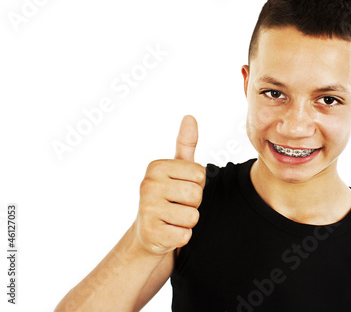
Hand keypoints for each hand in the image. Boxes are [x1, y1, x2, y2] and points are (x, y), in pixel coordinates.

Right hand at [134, 115, 205, 254]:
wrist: (148, 232)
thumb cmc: (168, 197)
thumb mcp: (177, 169)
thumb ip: (186, 144)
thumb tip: (190, 117)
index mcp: (156, 167)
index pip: (199, 174)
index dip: (197, 185)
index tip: (182, 188)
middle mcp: (147, 185)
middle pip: (196, 194)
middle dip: (193, 204)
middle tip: (178, 205)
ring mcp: (146, 209)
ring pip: (192, 216)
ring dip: (188, 221)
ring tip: (173, 218)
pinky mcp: (151, 233)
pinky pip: (185, 235)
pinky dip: (182, 236)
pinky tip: (169, 232)